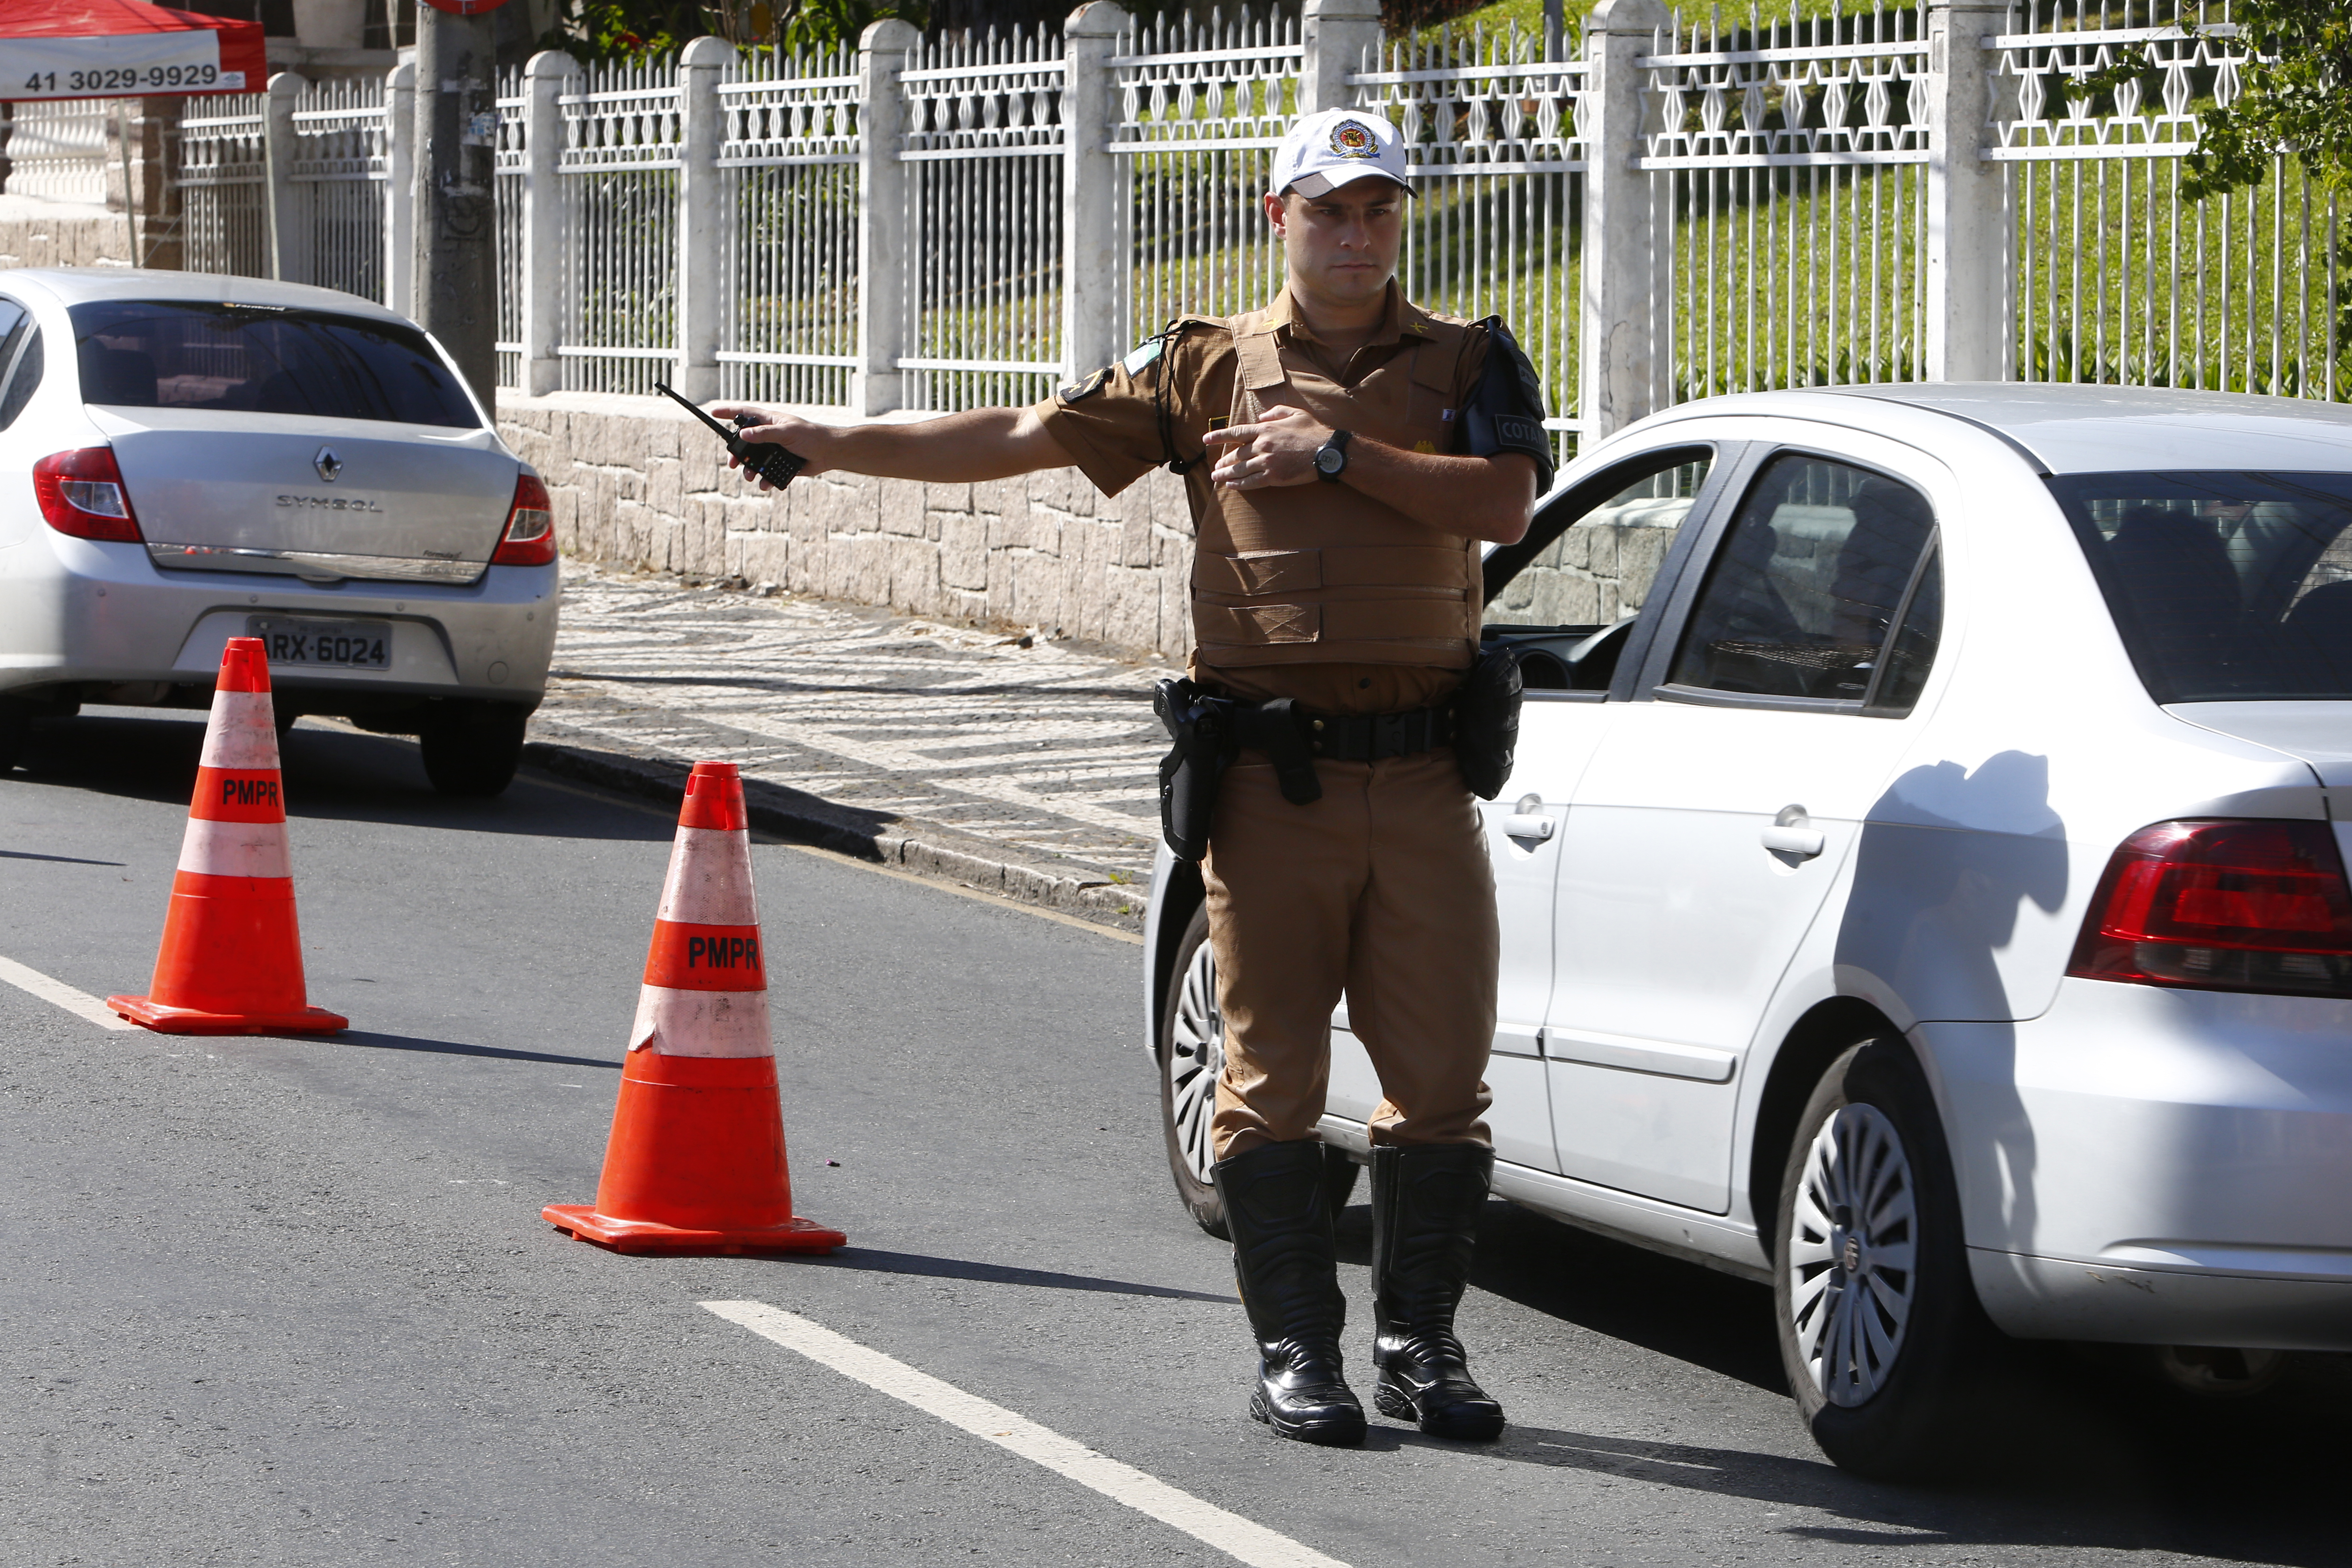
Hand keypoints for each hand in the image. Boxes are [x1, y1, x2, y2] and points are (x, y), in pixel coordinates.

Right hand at [706, 402, 833, 486]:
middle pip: (745, 442)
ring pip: (754, 460)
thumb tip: (743, 434)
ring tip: (749, 476)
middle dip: (737, 453)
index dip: (728, 412)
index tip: (713, 411)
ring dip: (749, 469)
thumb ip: (764, 434)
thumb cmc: (810, 436)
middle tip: (732, 463)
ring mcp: (774, 450)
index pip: (744, 413)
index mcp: (769, 421)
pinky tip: (765, 484)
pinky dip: (764, 479)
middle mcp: (769, 435)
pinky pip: (767, 473)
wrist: (828, 452)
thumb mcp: (786, 432)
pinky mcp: (780, 464)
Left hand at [1203, 404, 1331, 490]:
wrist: (1326, 452)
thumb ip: (1275, 412)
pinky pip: (1251, 482)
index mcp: (1266, 429)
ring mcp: (1267, 462)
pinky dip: (1239, 484)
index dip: (1219, 436)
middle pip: (1236, 454)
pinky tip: (1231, 486)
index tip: (1206, 439)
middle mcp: (1262, 445)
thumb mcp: (1295, 413)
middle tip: (1215, 466)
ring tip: (1216, 477)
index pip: (1236, 432)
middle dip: (1223, 460)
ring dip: (1226, 474)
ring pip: (1240, 469)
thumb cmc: (1313, 431)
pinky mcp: (1274, 477)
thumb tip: (1260, 417)